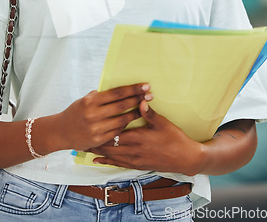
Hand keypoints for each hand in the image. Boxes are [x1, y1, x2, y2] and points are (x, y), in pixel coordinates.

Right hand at [55, 84, 151, 151]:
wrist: (61, 132)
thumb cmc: (75, 112)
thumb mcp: (84, 100)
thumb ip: (100, 96)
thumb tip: (119, 90)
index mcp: (90, 101)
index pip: (116, 93)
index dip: (132, 89)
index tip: (145, 86)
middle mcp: (93, 115)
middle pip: (121, 106)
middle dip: (138, 99)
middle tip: (150, 95)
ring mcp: (96, 129)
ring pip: (122, 120)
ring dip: (135, 113)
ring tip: (145, 107)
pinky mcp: (98, 140)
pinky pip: (117, 132)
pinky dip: (126, 125)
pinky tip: (132, 120)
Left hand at [89, 100, 203, 175]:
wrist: (185, 158)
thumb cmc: (175, 139)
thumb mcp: (163, 123)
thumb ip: (149, 113)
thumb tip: (140, 100)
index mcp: (138, 137)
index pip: (115, 132)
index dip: (101, 129)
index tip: (90, 123)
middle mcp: (133, 150)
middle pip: (109, 145)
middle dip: (95, 140)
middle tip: (82, 134)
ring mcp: (135, 160)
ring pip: (111, 156)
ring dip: (98, 151)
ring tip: (85, 145)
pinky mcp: (137, 166)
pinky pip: (118, 164)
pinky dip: (106, 161)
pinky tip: (97, 160)